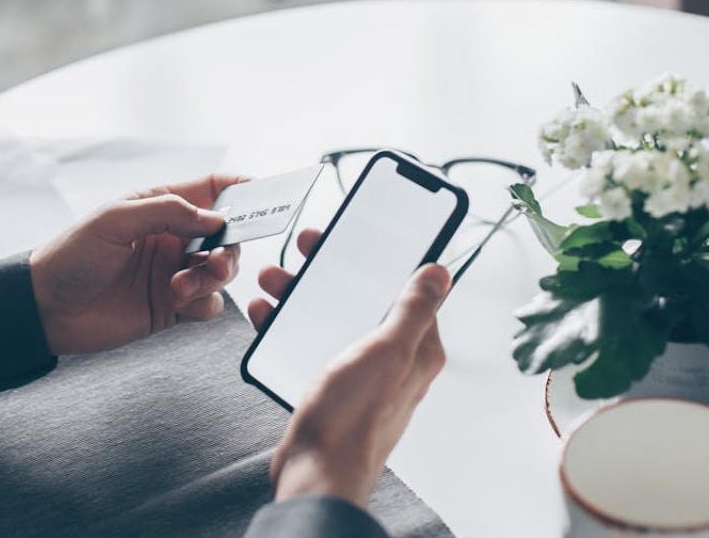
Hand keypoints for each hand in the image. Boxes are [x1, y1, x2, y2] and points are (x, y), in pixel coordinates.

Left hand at [30, 174, 245, 355]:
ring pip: (222, 272)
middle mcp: (173, 238)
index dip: (242, 189)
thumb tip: (217, 217)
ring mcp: (174, 273)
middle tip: (216, 262)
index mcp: (161, 207)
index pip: (213, 189)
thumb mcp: (115, 219)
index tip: (267, 195)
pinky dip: (204, 304)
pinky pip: (209, 304)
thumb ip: (168, 212)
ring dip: (213, 278)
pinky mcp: (172, 307)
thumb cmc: (72, 254)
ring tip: (183, 286)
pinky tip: (178, 303)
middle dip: (230, 248)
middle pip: (228, 236)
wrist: (46, 308)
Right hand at [249, 230, 450, 507]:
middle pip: (362, 299)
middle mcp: (391, 360)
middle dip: (330, 272)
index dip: (380, 259)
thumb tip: (440, 274)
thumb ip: (414, 310)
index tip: (353, 236)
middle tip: (306, 250)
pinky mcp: (330, 387)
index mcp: (415, 349)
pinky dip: (288, 324)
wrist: (316, 472)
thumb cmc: (354, 419)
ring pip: (331, 317)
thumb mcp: (388, 351)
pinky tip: (268, 314)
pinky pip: (310, 342)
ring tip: (274, 280)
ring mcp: (359, 374)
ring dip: (302, 295)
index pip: (406, 290)